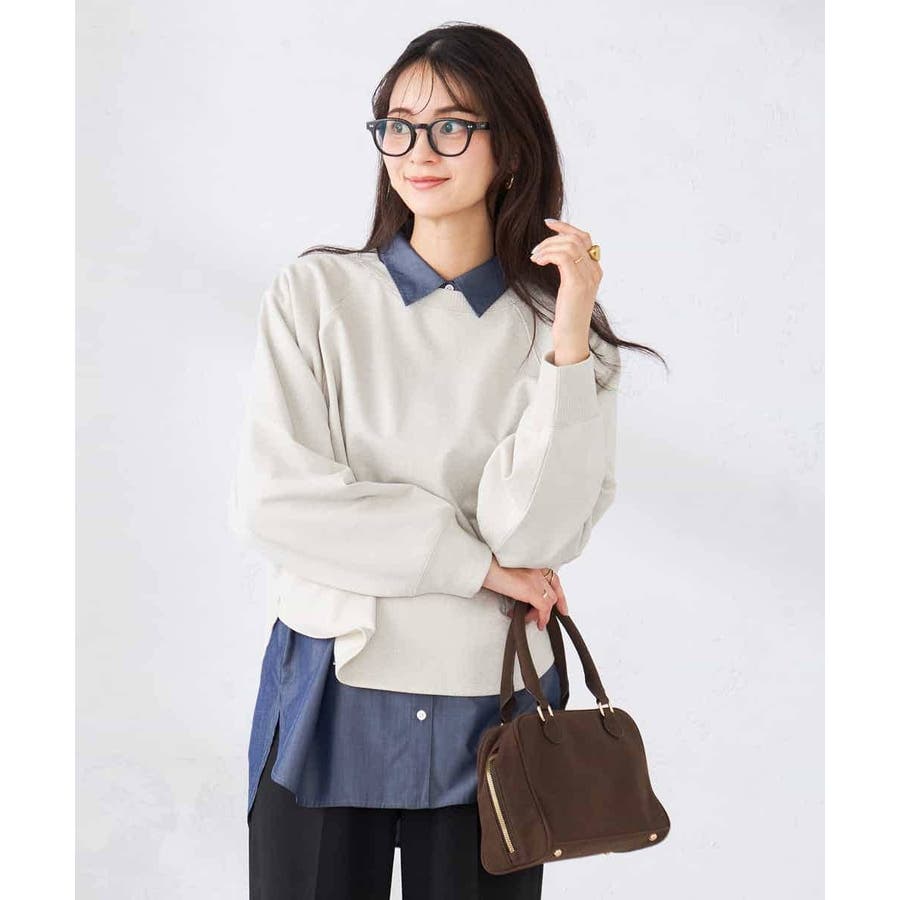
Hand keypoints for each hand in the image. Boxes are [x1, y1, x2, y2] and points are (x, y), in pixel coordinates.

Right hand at [483, 556, 568, 629]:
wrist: (483, 566)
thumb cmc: (490, 568)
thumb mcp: (510, 572)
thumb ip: (521, 581)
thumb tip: (522, 596)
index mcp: (533, 563)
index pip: (553, 578)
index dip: (559, 594)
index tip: (561, 607)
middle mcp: (537, 569)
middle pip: (553, 592)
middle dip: (552, 608)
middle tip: (544, 619)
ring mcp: (535, 579)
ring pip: (549, 601)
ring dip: (541, 614)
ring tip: (531, 620)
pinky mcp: (530, 590)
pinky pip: (543, 608)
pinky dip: (541, 617)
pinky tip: (535, 622)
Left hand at [530, 218, 602, 364]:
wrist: (571, 335)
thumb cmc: (567, 314)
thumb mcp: (570, 288)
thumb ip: (569, 270)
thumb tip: (554, 253)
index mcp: (595, 269)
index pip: (585, 238)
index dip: (566, 227)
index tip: (548, 223)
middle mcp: (595, 270)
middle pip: (576, 238)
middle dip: (552, 239)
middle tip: (535, 250)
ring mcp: (588, 277)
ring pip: (569, 246)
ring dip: (547, 247)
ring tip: (534, 257)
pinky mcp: (577, 283)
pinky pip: (562, 257)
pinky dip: (547, 255)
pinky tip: (538, 262)